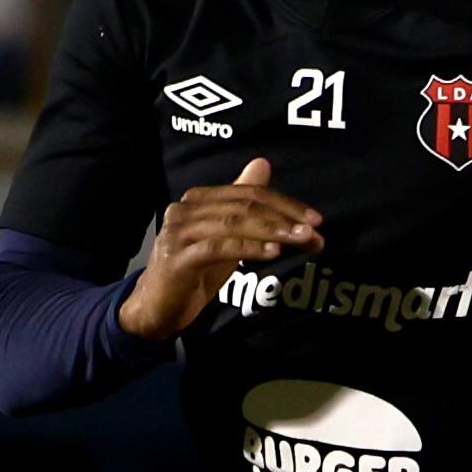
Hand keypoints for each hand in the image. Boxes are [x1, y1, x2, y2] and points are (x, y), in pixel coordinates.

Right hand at [118, 158, 321, 340]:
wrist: (156, 307)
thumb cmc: (194, 270)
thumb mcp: (225, 235)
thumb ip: (244, 204)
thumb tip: (264, 164)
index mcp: (197, 199)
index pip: (248, 193)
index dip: (284, 204)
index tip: (315, 220)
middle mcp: (184, 209)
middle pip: (243, 205)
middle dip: (284, 218)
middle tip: (314, 232)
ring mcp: (179, 232)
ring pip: (233, 223)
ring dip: (272, 231)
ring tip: (301, 240)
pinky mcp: (178, 257)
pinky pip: (219, 247)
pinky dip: (249, 248)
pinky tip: (273, 253)